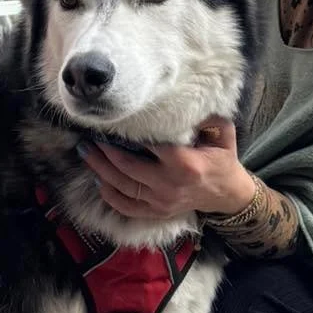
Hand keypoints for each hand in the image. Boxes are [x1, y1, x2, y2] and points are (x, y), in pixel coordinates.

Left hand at [84, 116, 256, 221]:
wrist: (226, 193)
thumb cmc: (222, 159)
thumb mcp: (224, 133)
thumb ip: (209, 116)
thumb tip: (191, 100)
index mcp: (185, 162)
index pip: (148, 146)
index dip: (126, 135)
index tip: (110, 123)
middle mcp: (169, 184)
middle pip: (127, 167)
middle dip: (104, 152)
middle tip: (88, 138)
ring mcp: (161, 201)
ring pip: (122, 187)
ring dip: (100, 170)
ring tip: (86, 153)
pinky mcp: (156, 212)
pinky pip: (126, 206)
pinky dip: (109, 194)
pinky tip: (98, 180)